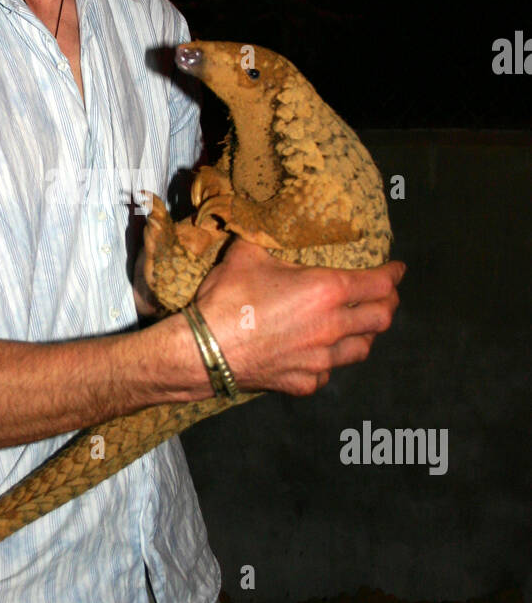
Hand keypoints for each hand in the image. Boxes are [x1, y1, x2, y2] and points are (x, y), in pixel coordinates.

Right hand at [192, 237, 404, 396]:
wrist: (204, 350)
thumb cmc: (227, 299)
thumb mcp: (248, 253)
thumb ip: (268, 236)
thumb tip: (267, 220)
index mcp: (326, 291)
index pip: (379, 283)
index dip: (393, 275)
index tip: (398, 270)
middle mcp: (332, 327)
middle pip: (381, 318)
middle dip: (389, 304)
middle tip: (386, 296)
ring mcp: (321, 359)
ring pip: (362, 349)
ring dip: (366, 334)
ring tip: (360, 325)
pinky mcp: (304, 382)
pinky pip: (330, 372)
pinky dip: (331, 361)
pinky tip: (322, 353)